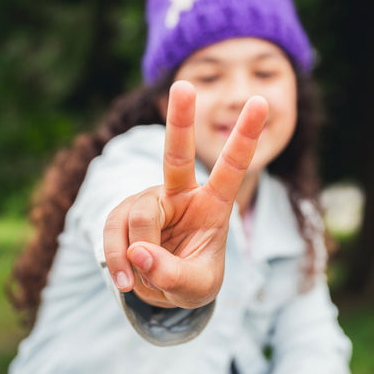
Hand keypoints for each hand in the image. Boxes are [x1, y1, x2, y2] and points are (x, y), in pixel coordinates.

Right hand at [103, 80, 267, 308]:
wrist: (163, 287)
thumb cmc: (192, 278)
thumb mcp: (195, 287)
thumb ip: (172, 274)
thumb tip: (139, 254)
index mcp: (213, 204)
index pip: (232, 167)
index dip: (245, 136)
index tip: (260, 101)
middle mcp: (181, 193)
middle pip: (177, 154)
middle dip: (180, 120)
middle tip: (185, 85)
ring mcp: (150, 199)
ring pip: (139, 214)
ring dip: (137, 252)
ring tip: (138, 280)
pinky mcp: (124, 211)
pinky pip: (113, 229)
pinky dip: (115, 258)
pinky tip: (122, 278)